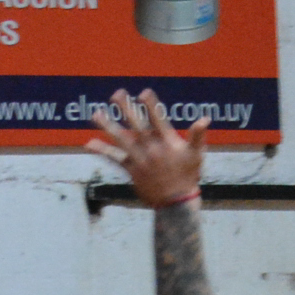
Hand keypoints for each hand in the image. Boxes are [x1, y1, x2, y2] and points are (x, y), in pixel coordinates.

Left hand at [85, 89, 204, 205]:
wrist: (176, 202)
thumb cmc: (188, 175)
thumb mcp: (196, 155)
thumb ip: (198, 135)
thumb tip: (205, 119)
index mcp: (168, 142)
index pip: (158, 119)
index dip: (151, 105)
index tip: (143, 92)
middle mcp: (152, 149)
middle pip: (136, 124)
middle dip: (126, 108)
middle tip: (116, 94)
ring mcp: (140, 159)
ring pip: (121, 139)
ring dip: (107, 126)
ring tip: (96, 114)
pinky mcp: (131, 170)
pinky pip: (114, 159)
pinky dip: (102, 151)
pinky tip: (89, 143)